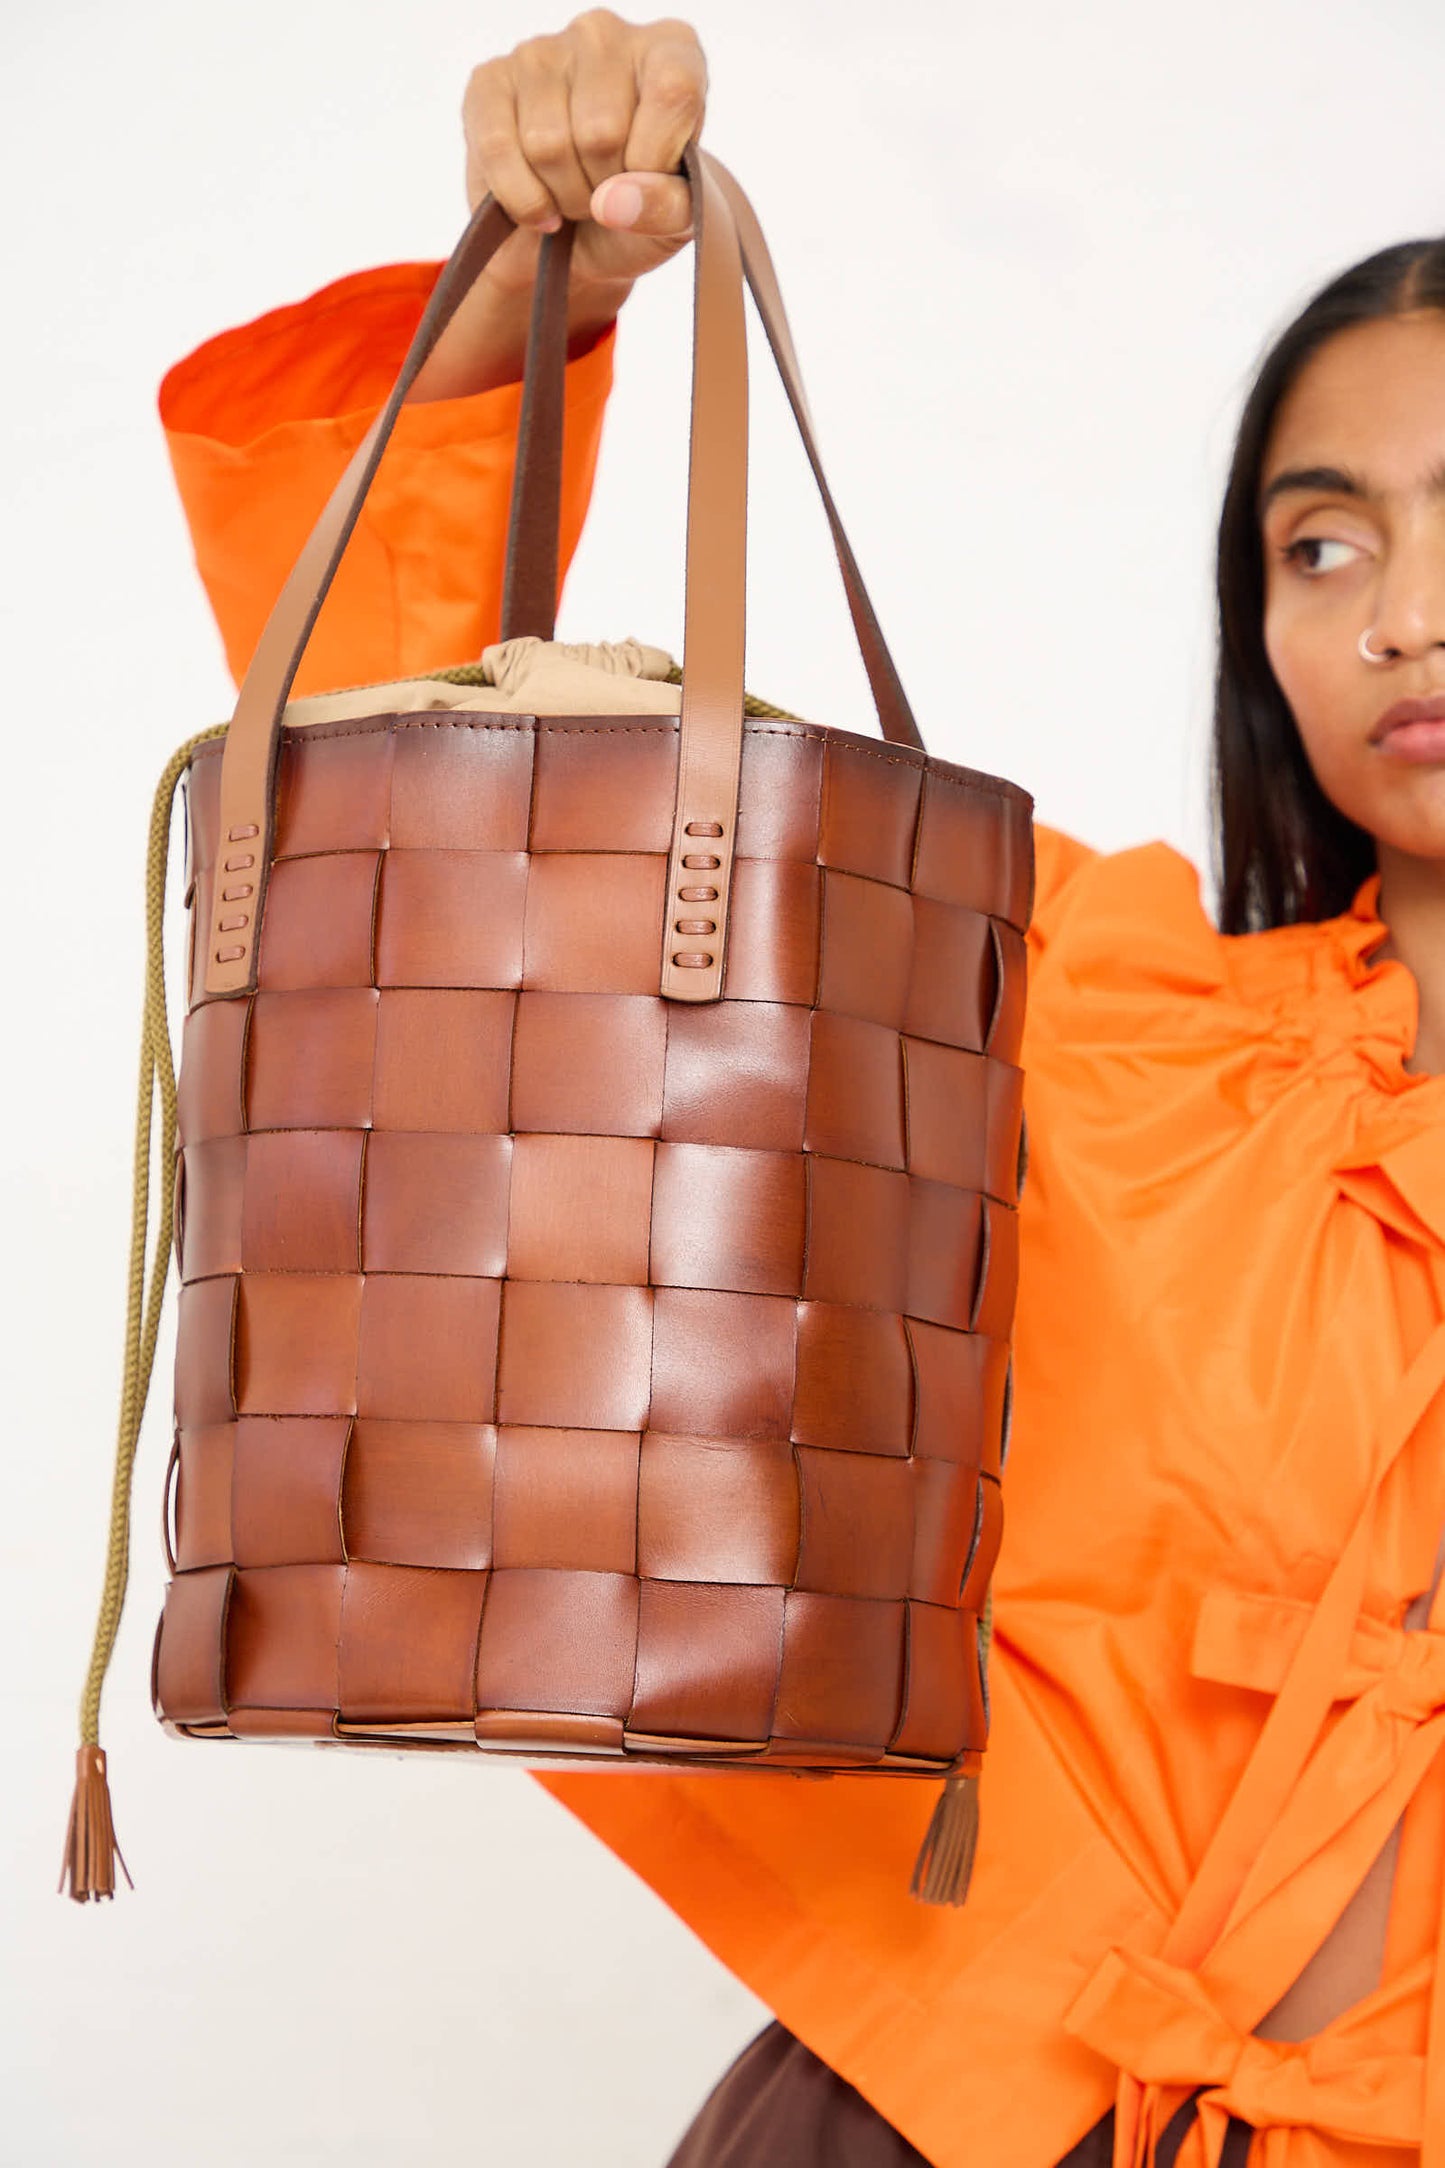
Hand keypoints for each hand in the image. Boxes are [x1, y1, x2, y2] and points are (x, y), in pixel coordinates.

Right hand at [413, 10, 705, 398]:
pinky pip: (497, 144)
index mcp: (673, 54)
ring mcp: (543, 50)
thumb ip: (668, 207)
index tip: (647, 192)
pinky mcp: (487, 82)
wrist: (573, 248)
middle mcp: (610, 33)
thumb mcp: (674, 229)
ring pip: (550, 138)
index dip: (657, 159)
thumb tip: (620, 193)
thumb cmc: (636, 224)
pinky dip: (518, 197)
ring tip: (569, 203)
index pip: (674, 89)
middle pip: (605, 123)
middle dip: (603, 187)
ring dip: (560, 196)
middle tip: (601, 204)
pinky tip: (535, 210)